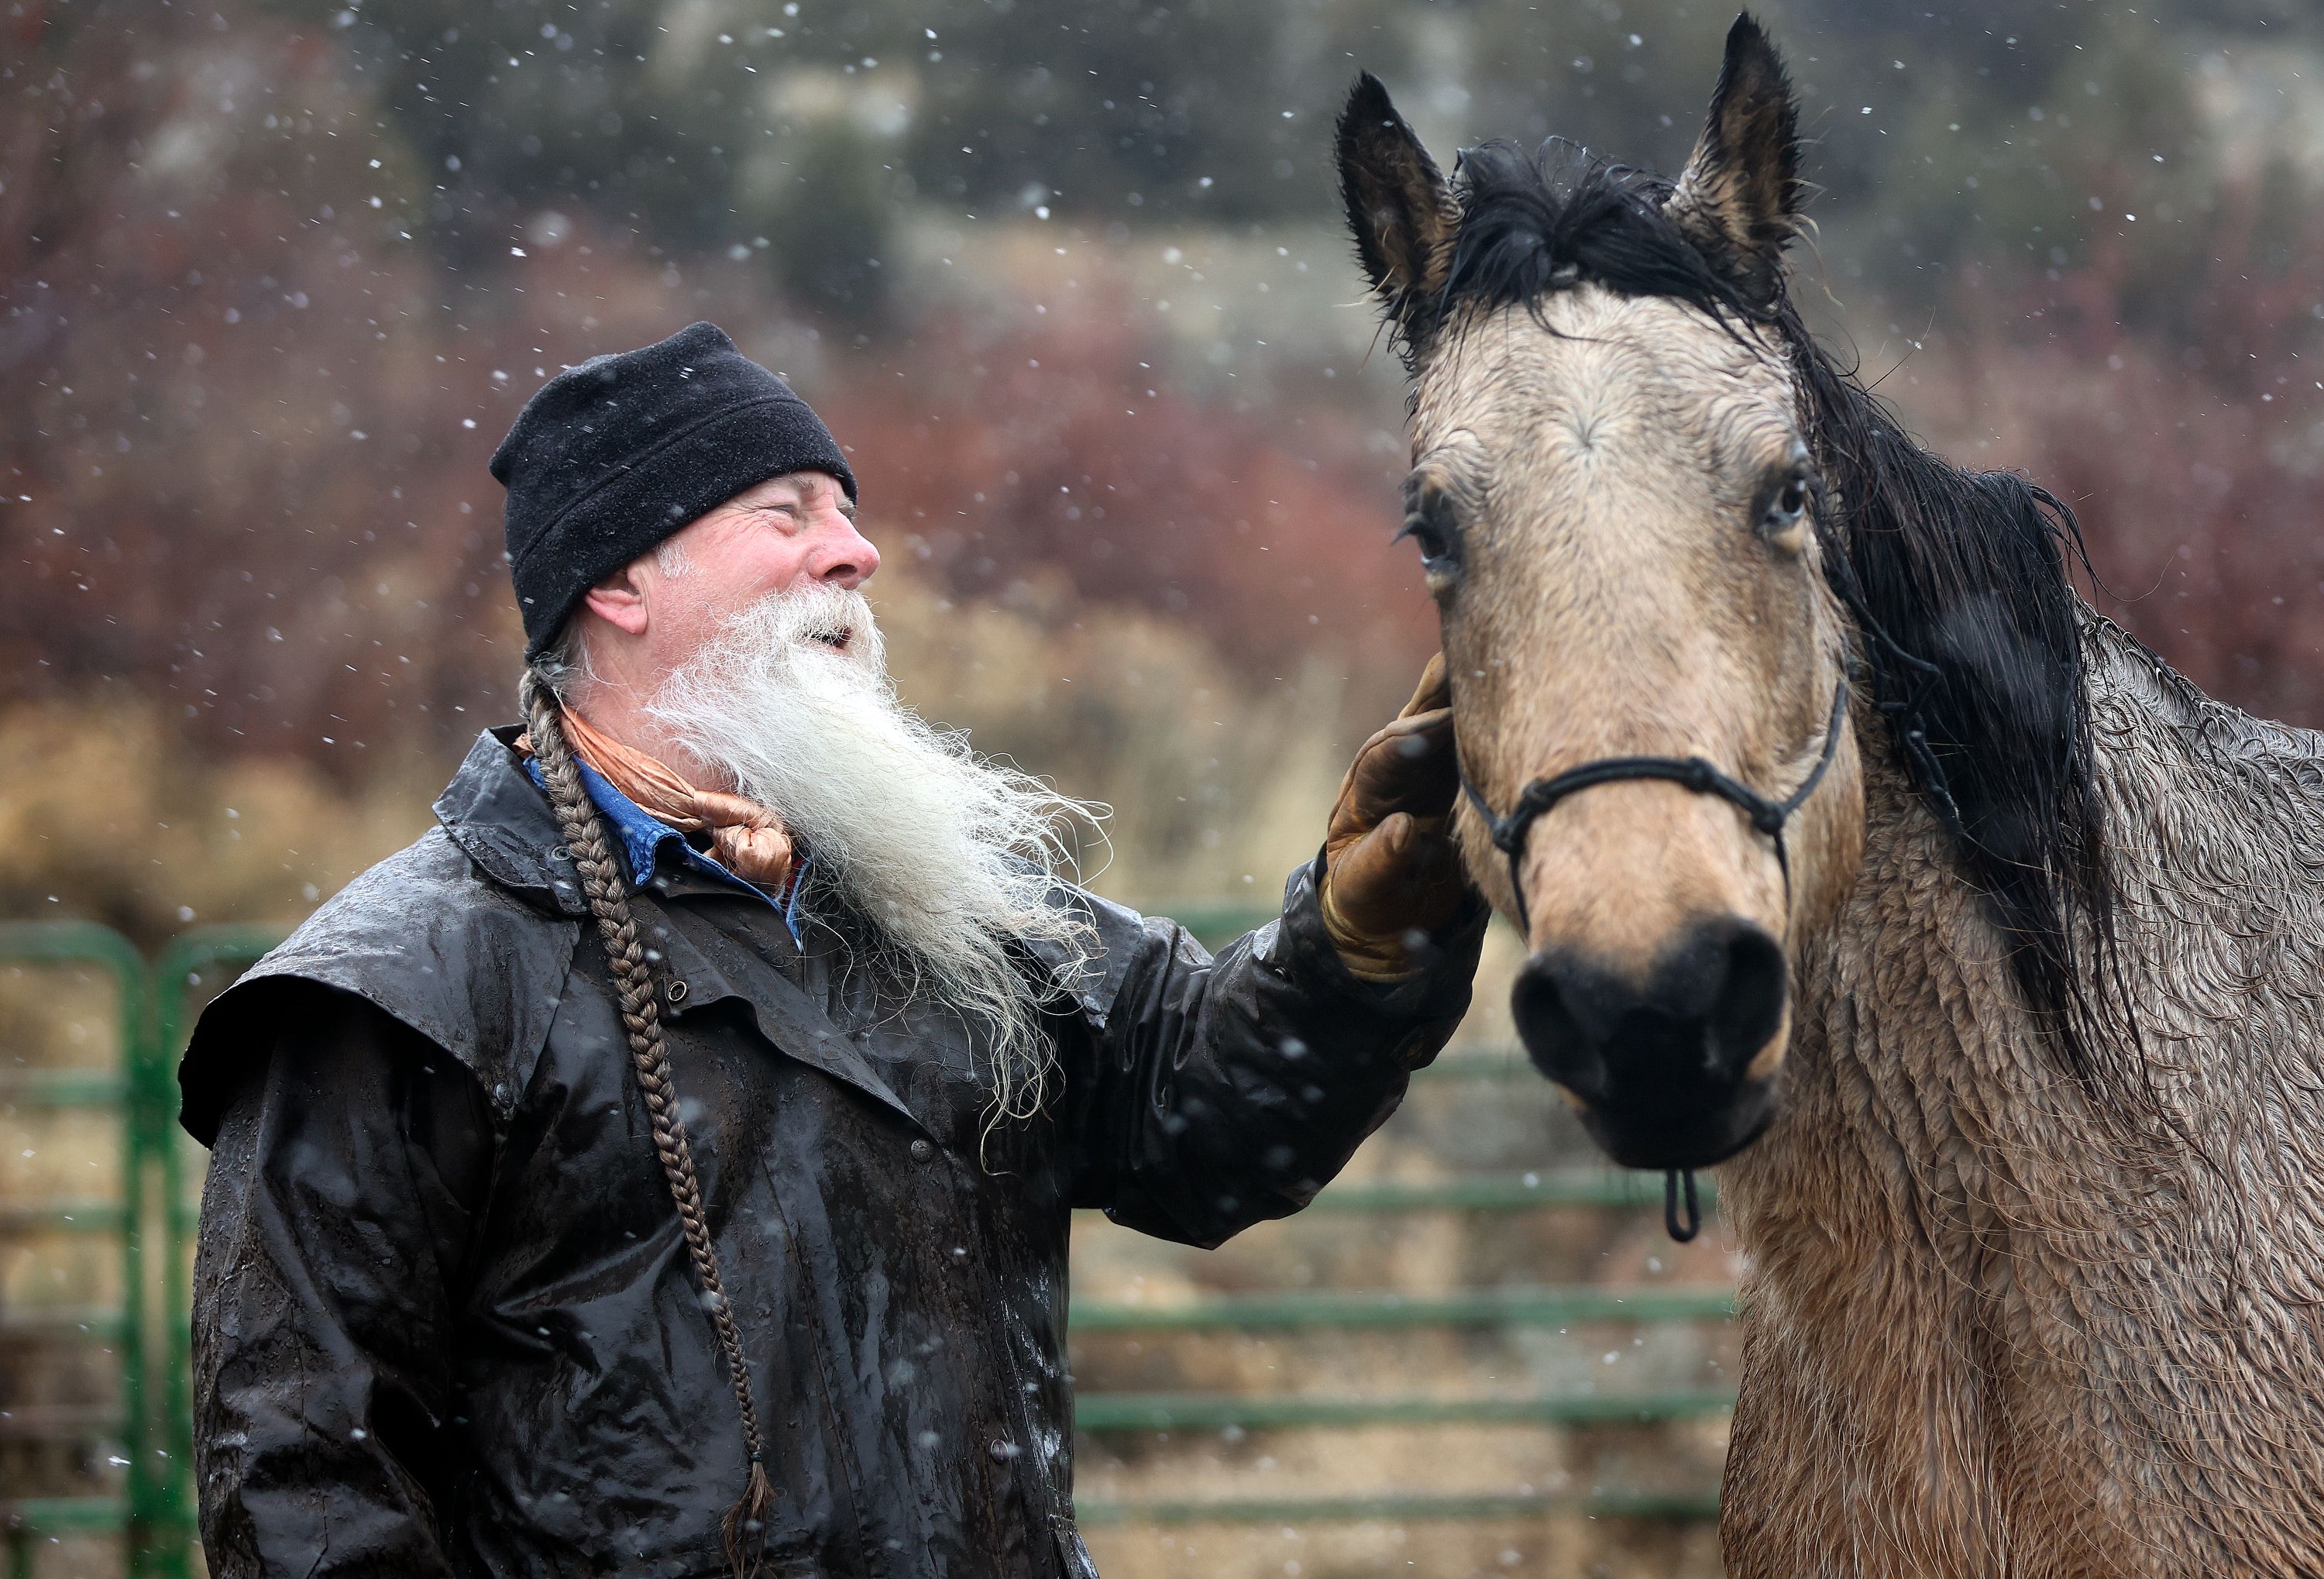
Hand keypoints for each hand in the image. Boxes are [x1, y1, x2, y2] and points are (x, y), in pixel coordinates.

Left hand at [1320, 653, 1474, 980]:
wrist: (1393, 916)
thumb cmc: (1371, 901)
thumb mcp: (1365, 891)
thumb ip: (1380, 861)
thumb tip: (1405, 827)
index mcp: (1366, 792)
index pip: (1382, 758)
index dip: (1403, 745)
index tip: (1427, 736)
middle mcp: (1400, 769)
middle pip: (1417, 720)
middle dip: (1439, 694)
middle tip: (1464, 666)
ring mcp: (1435, 769)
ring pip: (1451, 721)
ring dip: (1473, 695)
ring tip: (1503, 665)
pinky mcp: (1465, 778)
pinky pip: (1482, 742)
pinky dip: (1499, 721)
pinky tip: (1529, 698)